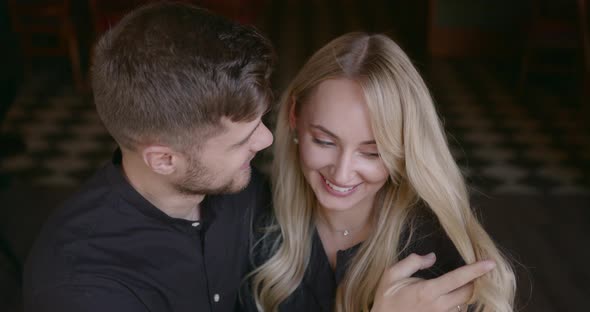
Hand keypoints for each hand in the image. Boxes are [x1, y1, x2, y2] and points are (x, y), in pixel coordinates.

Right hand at [371, 253, 494, 311]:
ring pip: (464, 305)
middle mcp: (438, 306)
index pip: (458, 279)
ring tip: (466, 285)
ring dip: (467, 295)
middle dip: (477, 282)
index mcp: (428, 291)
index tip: (491, 263)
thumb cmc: (386, 299)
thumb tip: (431, 257)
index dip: (476, 270)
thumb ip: (412, 262)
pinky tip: (454, 297)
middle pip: (469, 294)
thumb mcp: (392, 275)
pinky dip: (459, 304)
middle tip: (480, 272)